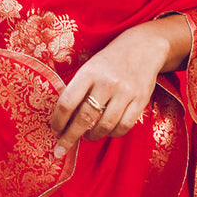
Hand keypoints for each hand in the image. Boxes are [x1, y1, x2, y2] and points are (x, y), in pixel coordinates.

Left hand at [49, 16, 190, 158]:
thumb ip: (77, 89)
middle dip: (69, 137)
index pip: (67, 102)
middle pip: (84, 118)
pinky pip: (124, 126)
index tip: (54, 130)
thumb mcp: (89, 67)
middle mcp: (106, 83)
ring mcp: (125, 92)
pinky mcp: (140, 100)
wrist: (142, 47)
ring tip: (87, 136)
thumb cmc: (109, 60)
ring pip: (104, 126)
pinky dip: (113, 133)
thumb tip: (63, 119)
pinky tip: (106, 131)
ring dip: (92, 136)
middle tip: (61, 149)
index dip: (58, 121)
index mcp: (89, 73)